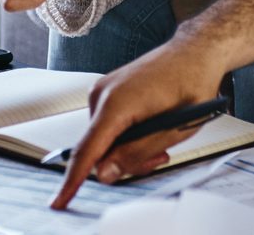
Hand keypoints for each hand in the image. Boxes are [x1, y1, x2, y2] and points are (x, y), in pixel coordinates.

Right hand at [49, 41, 225, 208]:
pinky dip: (127, 134)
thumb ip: (137, 153)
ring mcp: (102, 91)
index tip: (59, 201)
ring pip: (105, 140)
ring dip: (130, 147)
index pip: (87, 150)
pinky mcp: (106, 91)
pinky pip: (108, 126)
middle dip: (127, 161)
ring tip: (160, 136)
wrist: (194, 51)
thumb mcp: (173, 129)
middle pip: (100, 149)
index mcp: (116, 102)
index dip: (73, 180)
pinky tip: (150, 126)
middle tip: (160, 155)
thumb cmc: (191, 82)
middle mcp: (102, 94)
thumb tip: (105, 172)